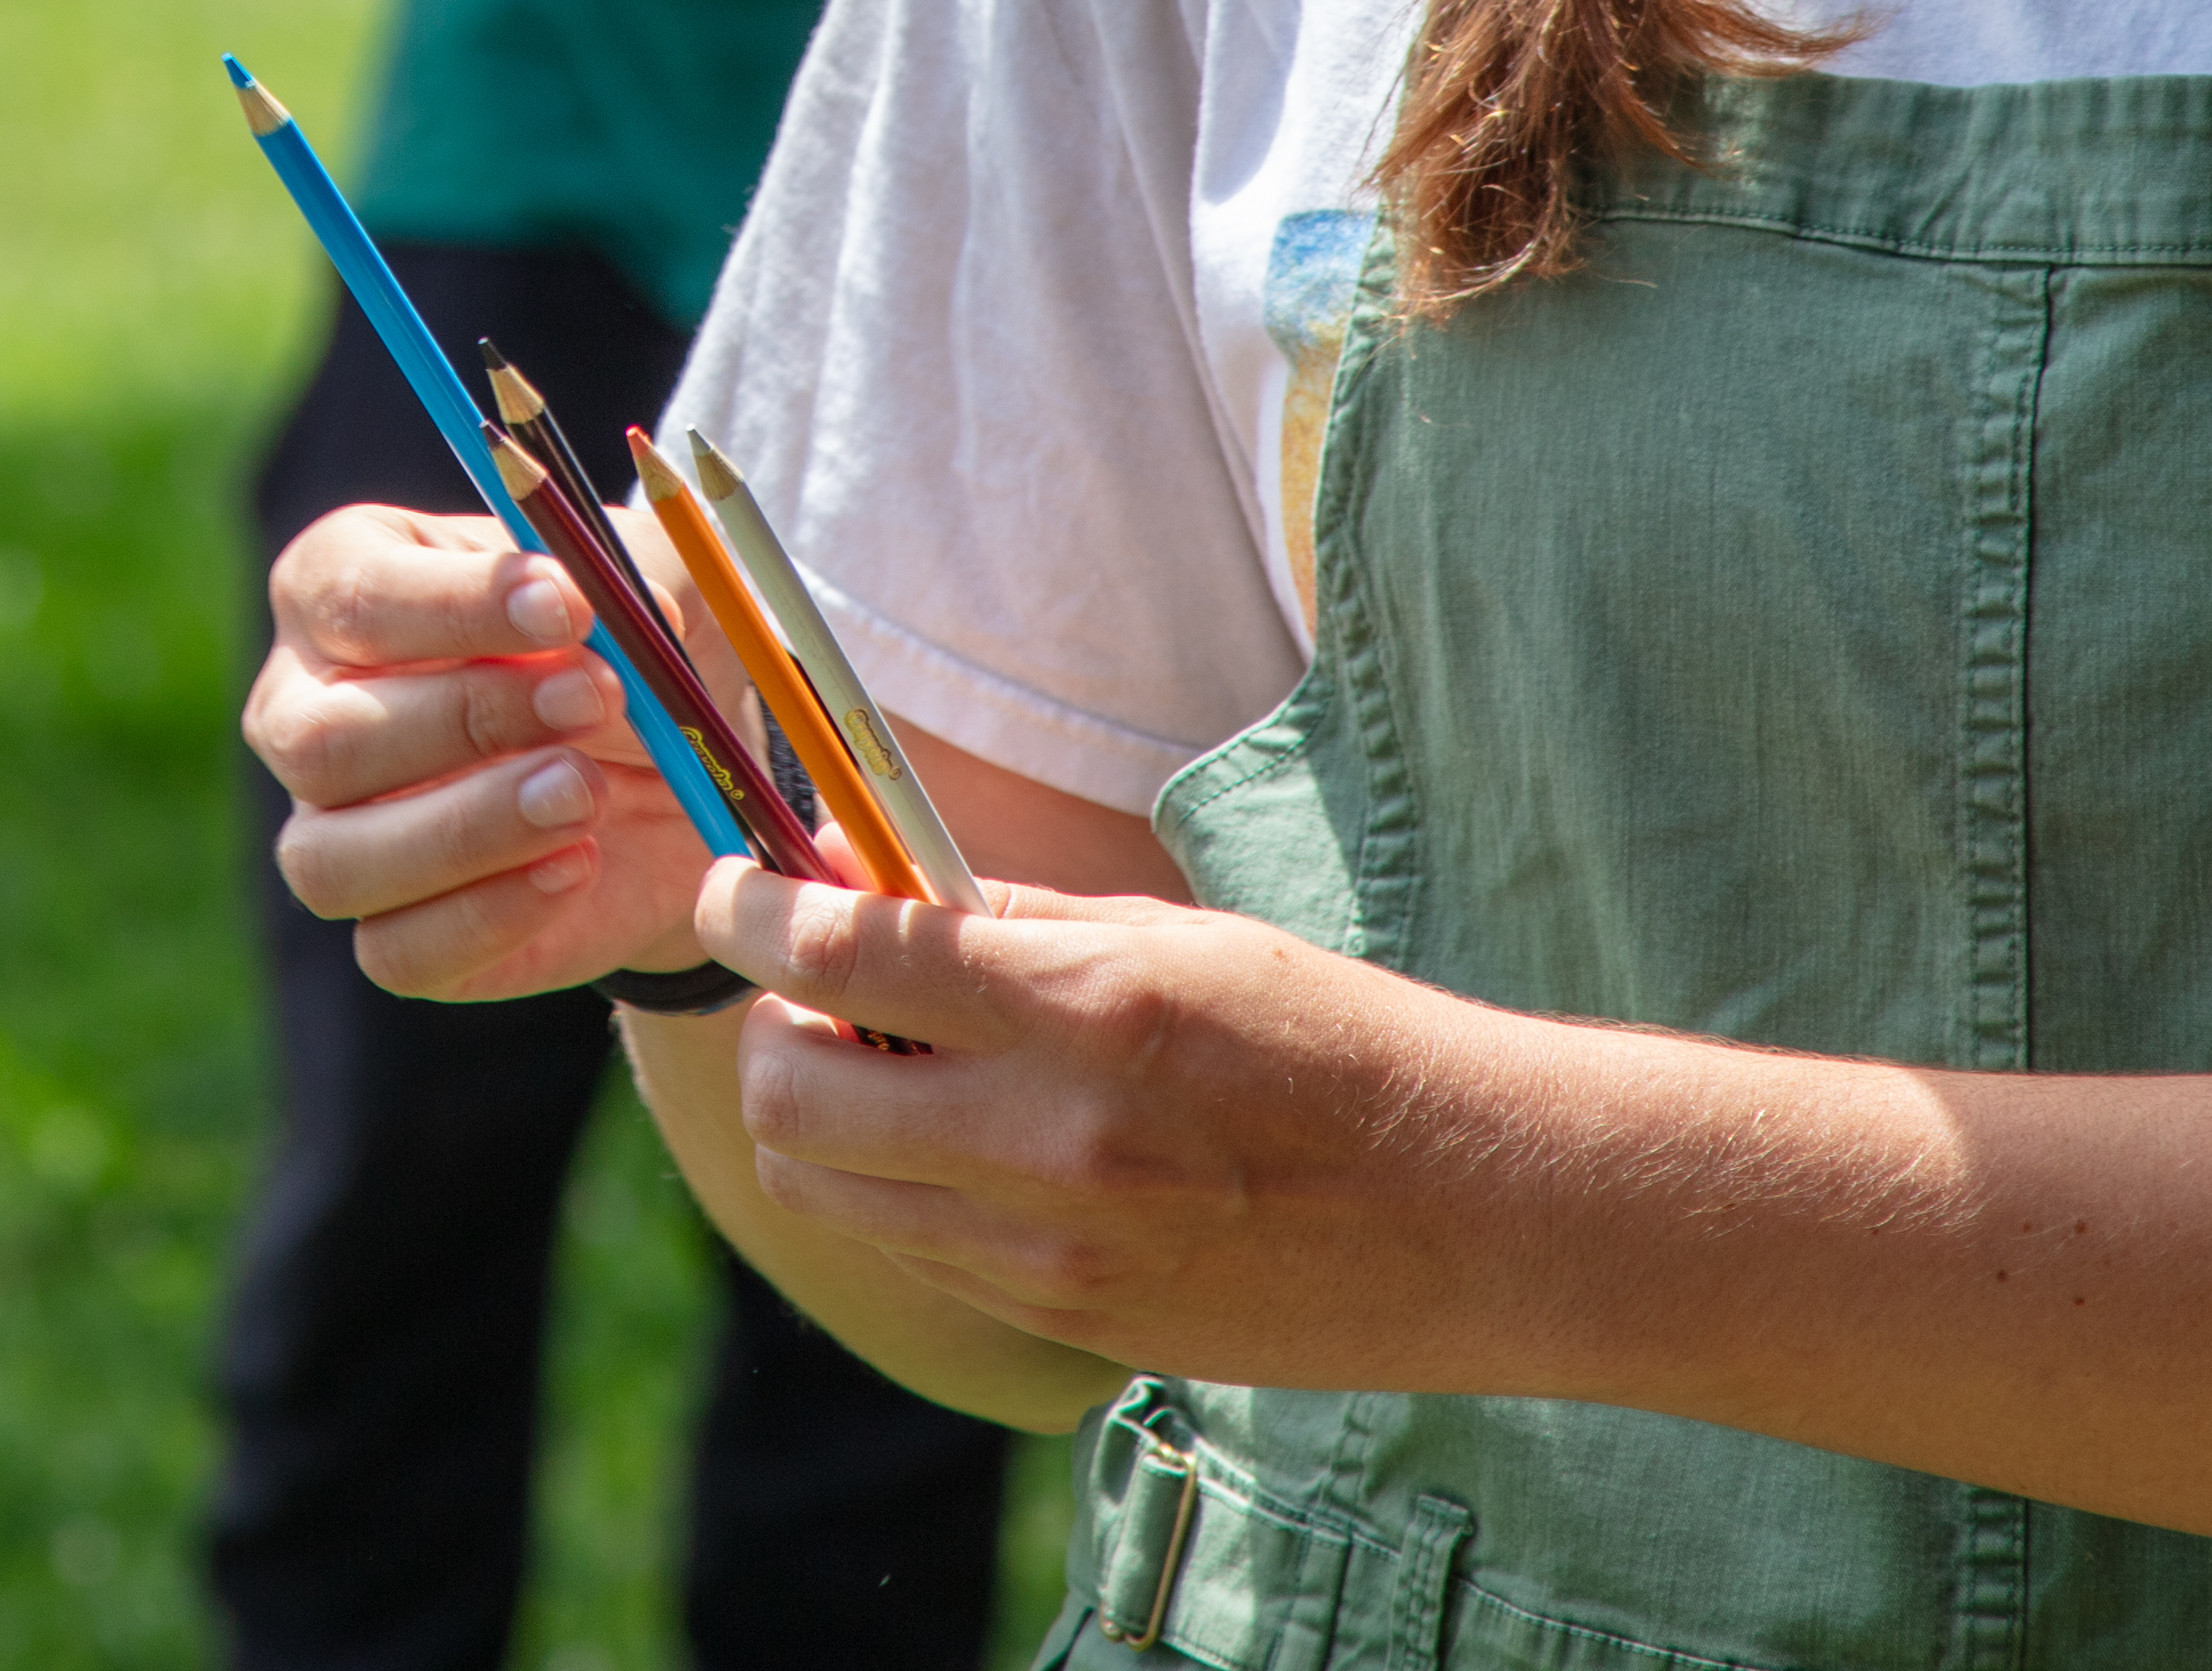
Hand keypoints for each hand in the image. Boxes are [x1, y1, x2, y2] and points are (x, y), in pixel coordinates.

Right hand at [245, 500, 715, 996]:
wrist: (667, 774)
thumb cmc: (618, 642)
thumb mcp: (637, 583)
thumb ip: (624, 587)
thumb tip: (627, 617)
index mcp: (338, 587)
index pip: (352, 595)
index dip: (457, 604)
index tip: (570, 609)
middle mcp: (303, 713)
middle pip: (322, 738)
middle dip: (467, 718)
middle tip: (595, 699)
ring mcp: (333, 834)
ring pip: (332, 861)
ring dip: (467, 830)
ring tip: (587, 795)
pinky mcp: (392, 934)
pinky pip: (395, 952)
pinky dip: (488, 917)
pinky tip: (577, 867)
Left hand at [690, 858, 1502, 1394]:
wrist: (1478, 1216)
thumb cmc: (1339, 1046)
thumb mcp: (1183, 942)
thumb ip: (1018, 924)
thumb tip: (877, 885)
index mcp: (1087, 1013)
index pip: (841, 958)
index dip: (751, 913)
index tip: (733, 890)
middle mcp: (1052, 1144)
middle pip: (793, 1097)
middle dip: (775, 1030)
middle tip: (821, 994)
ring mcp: (1053, 1256)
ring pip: (830, 1189)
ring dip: (826, 1117)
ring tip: (896, 1070)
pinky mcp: (1069, 1327)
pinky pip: (917, 1252)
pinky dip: (903, 1189)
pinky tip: (974, 1144)